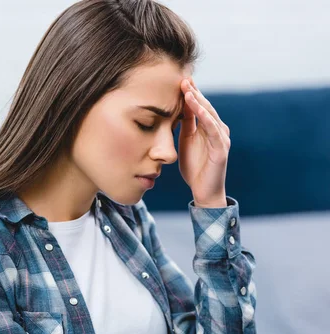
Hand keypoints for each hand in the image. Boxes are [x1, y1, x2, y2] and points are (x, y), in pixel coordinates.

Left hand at [178, 78, 229, 207]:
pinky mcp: (221, 149)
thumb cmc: (194, 167)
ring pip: (210, 115)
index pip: (198, 106)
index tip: (178, 80)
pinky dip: (207, 119)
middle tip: (183, 78)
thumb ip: (184, 125)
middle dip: (194, 92)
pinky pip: (214, 131)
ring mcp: (221, 138)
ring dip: (199, 102)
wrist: (203, 190)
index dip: (190, 93)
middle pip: (205, 107)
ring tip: (188, 90)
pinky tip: (199, 110)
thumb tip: (177, 107)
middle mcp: (217, 130)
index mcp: (207, 127)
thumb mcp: (185, 141)